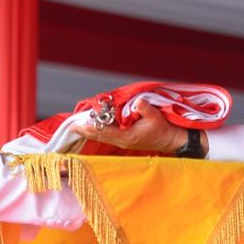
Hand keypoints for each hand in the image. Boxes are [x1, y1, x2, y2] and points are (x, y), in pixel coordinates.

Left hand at [72, 100, 188, 152]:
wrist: (171, 140)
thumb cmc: (163, 129)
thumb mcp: (155, 116)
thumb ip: (145, 109)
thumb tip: (137, 102)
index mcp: (127, 137)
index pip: (105, 132)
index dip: (92, 128)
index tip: (80, 125)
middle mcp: (122, 141)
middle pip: (100, 136)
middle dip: (85, 131)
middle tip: (71, 126)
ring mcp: (123, 141)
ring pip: (102, 136)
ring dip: (90, 131)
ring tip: (78, 126)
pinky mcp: (125, 140)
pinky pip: (108, 135)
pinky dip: (98, 131)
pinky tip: (93, 127)